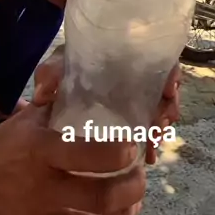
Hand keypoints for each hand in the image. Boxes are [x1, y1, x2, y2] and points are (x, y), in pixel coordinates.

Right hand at [0, 104, 144, 214]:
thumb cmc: (6, 146)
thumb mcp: (29, 118)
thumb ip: (59, 101)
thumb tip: (88, 77)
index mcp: (40, 152)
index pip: (87, 155)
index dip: (119, 154)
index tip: (133, 148)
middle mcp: (40, 189)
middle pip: (101, 199)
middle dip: (133, 189)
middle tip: (140, 179)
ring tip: (133, 207)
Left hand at [33, 52, 180, 163]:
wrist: (60, 87)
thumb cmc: (66, 67)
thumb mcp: (58, 63)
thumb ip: (51, 71)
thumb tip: (44, 94)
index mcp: (128, 58)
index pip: (161, 60)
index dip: (171, 74)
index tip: (169, 90)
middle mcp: (139, 78)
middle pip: (165, 90)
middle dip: (167, 108)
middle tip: (159, 124)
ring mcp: (138, 101)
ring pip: (160, 111)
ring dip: (160, 126)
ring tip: (152, 142)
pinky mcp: (133, 120)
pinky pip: (148, 130)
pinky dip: (150, 142)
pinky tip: (147, 157)